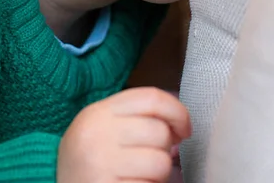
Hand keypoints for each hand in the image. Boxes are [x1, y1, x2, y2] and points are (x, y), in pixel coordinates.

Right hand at [57, 87, 190, 182]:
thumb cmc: (88, 157)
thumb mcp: (104, 127)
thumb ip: (136, 117)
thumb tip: (179, 124)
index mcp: (99, 112)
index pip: (151, 98)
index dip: (177, 111)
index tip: (184, 128)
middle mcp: (98, 134)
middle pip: (159, 131)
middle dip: (166, 148)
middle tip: (151, 158)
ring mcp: (101, 165)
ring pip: (160, 163)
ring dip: (159, 174)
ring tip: (141, 175)